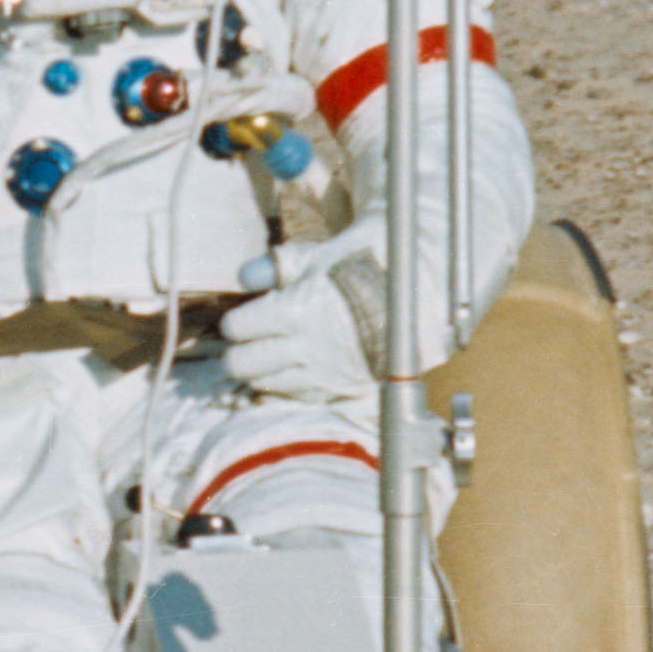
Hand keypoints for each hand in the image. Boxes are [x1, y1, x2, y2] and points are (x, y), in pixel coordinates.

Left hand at [216, 231, 390, 400]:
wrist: (417, 294)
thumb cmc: (363, 267)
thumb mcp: (319, 256)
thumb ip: (277, 267)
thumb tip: (245, 278)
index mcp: (296, 310)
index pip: (237, 328)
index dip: (235, 322)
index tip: (243, 318)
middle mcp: (306, 346)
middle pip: (241, 365)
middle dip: (235, 354)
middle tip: (244, 344)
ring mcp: (323, 372)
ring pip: (265, 385)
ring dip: (259, 372)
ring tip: (268, 356)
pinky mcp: (340, 388)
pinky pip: (297, 395)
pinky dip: (287, 385)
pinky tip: (293, 370)